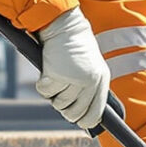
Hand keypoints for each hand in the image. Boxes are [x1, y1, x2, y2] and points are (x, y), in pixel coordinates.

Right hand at [32, 8, 107, 129]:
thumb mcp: (90, 68)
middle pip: (74, 113)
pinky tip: (48, 70)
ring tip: (56, 75)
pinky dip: (43, 84)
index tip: (77, 119)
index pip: (95, 114)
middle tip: (60, 92)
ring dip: (53, 92)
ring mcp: (75, 79)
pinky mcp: (58, 75)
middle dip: (64, 107)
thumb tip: (80, 118)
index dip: (84, 120)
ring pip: (59, 103)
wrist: (65, 26)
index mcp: (102, 81)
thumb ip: (89, 89)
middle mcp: (91, 82)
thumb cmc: (75, 48)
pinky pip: (46, 92)